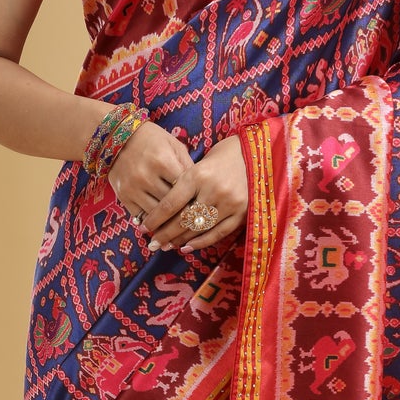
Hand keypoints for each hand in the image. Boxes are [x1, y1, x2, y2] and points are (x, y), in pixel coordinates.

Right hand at [107, 119, 195, 222]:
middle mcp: (146, 176)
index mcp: (163, 161)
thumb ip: (188, 166)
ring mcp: (133, 187)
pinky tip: (162, 223)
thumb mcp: (174, 146)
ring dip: (168, 221)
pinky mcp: (123, 195)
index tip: (204, 207)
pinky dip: (152, 222)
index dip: (196, 199)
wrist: (118, 136)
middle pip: (171, 205)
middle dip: (184, 214)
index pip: (184, 189)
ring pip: (156, 215)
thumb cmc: (153, 140)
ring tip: (180, 226)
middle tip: (196, 223)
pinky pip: (140, 216)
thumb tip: (200, 191)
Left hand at [140, 133, 247, 253]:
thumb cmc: (221, 156)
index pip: (170, 203)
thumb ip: (184, 185)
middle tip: (152, 244)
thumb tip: (162, 211)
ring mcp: (229, 203)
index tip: (143, 228)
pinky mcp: (242, 213)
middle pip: (182, 220)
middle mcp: (213, 190)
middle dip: (165, 234)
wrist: (256, 153)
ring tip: (168, 246)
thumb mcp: (199, 164)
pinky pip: (218, 234)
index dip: (155, 219)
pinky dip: (201, 242)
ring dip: (180, 240)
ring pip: (198, 229)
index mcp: (198, 174)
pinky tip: (187, 247)